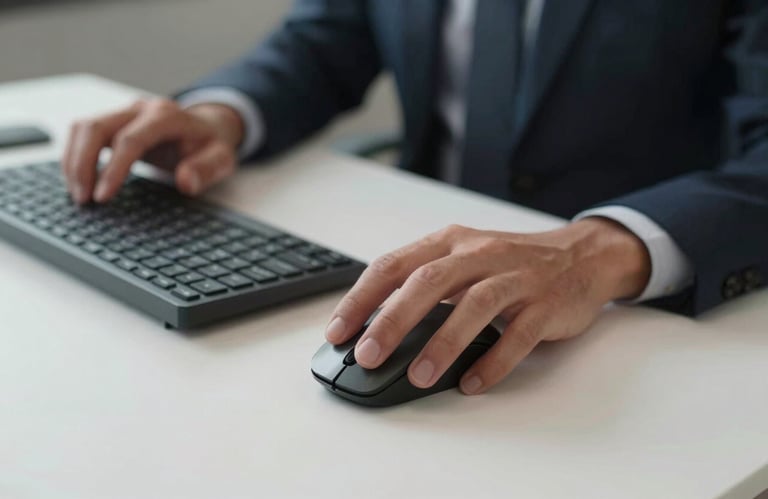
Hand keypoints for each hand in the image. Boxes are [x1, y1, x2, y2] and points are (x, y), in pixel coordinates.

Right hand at [62, 98, 244, 203]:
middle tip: (83, 199)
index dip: (113, 169)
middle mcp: (140, 109)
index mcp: (166, 116)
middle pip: (96, 128)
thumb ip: (206, 169)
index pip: (130, 140)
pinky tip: (78, 181)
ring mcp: (124, 112)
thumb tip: (186, 182)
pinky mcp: (113, 121)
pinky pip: (82, 133)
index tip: (102, 197)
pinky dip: (74, 156)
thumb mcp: (221, 158)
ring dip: (73, 161)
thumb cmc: (210, 144)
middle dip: (83, 165)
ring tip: (78, 195)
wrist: (206, 126)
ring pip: (83, 128)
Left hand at [325, 218, 650, 394]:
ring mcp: (515, 277)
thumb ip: (424, 284)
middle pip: (428, 282)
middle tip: (368, 355)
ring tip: (418, 376)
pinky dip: (493, 361)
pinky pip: (519, 334)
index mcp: (450, 241)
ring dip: (442, 343)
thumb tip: (373, 327)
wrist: (582, 256)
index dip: (362, 298)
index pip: (394, 265)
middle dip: (393, 319)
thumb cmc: (510, 261)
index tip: (337, 331)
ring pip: (474, 306)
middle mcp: (480, 253)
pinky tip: (472, 383)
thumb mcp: (463, 258)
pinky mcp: (545, 304)